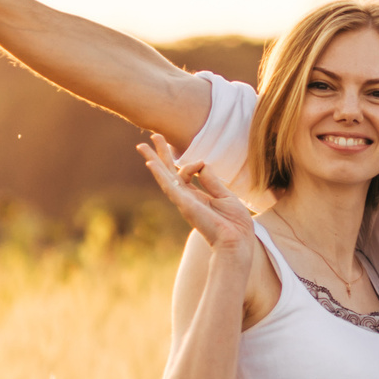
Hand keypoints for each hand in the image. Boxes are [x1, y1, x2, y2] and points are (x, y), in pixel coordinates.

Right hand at [136, 133, 255, 253]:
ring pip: (165, 176)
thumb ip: (212, 181)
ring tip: (142, 146)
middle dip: (161, 154)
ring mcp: (184, 202)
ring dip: (154, 159)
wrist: (237, 242)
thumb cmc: (235, 224)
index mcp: (197, 197)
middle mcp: (187, 198)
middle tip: (152, 136)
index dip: (183, 160)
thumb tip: (201, 163)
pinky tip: (151, 163)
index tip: (193, 156)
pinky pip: (170, 186)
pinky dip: (160, 174)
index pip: (183, 174)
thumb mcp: (225, 196)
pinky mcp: (185, 204)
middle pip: (169, 172)